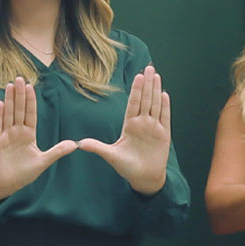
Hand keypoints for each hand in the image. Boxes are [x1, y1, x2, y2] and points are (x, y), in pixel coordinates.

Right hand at [0, 77, 76, 201]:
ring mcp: (5, 135)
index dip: (30, 101)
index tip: (31, 87)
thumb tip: (75, 144)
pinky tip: (0, 104)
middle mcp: (16, 132)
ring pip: (8, 114)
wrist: (7, 184)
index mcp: (28, 134)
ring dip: (9, 100)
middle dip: (19, 95)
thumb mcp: (43, 162)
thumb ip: (57, 152)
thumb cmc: (24, 173)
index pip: (30, 114)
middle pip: (18, 110)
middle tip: (19, 79)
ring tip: (10, 86)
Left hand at [77, 66, 172, 194]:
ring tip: (157, 75)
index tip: (137, 76)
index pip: (133, 104)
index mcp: (129, 125)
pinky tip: (165, 94)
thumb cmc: (127, 167)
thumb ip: (97, 147)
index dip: (135, 90)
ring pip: (155, 105)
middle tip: (149, 67)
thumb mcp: (111, 155)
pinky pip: (165, 117)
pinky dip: (165, 106)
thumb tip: (79, 143)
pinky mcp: (164, 135)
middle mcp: (142, 123)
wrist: (144, 178)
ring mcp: (154, 128)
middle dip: (147, 84)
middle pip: (145, 99)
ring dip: (156, 90)